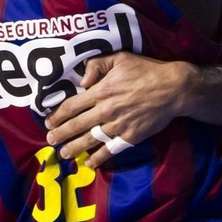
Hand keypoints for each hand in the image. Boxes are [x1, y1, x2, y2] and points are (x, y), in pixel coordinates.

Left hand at [44, 53, 196, 168]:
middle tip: (50, 140)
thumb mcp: (120, 58)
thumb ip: (97, 65)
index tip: (48, 122)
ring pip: (90, 140)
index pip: (71, 106)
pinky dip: (99, 158)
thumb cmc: (146, 70)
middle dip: (60, 134)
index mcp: (101, 92)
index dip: (57, 115)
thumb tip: (82, 80)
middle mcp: (106, 110)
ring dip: (74, 148)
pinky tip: (89, 162)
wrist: (173, 88)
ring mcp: (118, 126)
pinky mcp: (130, 137)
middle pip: (76, 125)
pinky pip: (111, 150)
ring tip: (63, 153)